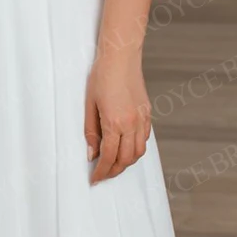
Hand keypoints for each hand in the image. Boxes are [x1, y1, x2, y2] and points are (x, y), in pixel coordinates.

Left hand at [84, 49, 152, 183]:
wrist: (120, 57)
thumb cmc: (102, 76)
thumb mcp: (90, 104)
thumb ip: (91, 131)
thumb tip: (92, 154)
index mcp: (114, 122)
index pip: (109, 157)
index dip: (101, 172)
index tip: (95, 178)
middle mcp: (131, 124)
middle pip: (125, 159)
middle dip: (114, 171)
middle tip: (102, 175)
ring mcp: (142, 119)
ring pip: (138, 152)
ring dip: (126, 162)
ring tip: (114, 164)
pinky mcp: (147, 113)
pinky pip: (144, 139)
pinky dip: (136, 149)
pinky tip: (126, 147)